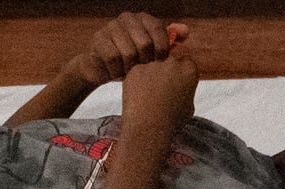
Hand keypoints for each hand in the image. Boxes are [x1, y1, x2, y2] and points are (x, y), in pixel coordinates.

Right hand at [71, 13, 188, 87]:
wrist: (102, 69)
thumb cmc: (133, 62)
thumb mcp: (153, 53)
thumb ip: (170, 42)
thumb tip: (186, 32)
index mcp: (144, 19)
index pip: (159, 30)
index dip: (162, 50)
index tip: (159, 64)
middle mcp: (128, 18)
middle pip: (145, 44)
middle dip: (145, 63)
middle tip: (141, 71)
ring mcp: (112, 26)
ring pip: (129, 53)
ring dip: (130, 69)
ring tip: (128, 73)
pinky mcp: (98, 39)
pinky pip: (113, 58)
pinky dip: (116, 71)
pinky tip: (116, 73)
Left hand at [119, 52, 198, 124]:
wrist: (150, 128)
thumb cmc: (171, 122)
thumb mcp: (189, 107)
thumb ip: (186, 91)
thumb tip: (181, 87)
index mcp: (189, 70)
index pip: (185, 64)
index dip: (179, 76)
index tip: (176, 88)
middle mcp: (172, 63)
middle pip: (168, 63)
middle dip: (166, 75)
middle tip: (161, 93)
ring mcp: (153, 64)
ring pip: (152, 68)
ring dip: (151, 79)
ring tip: (149, 100)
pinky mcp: (136, 69)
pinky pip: (138, 74)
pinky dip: (137, 84)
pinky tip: (139, 99)